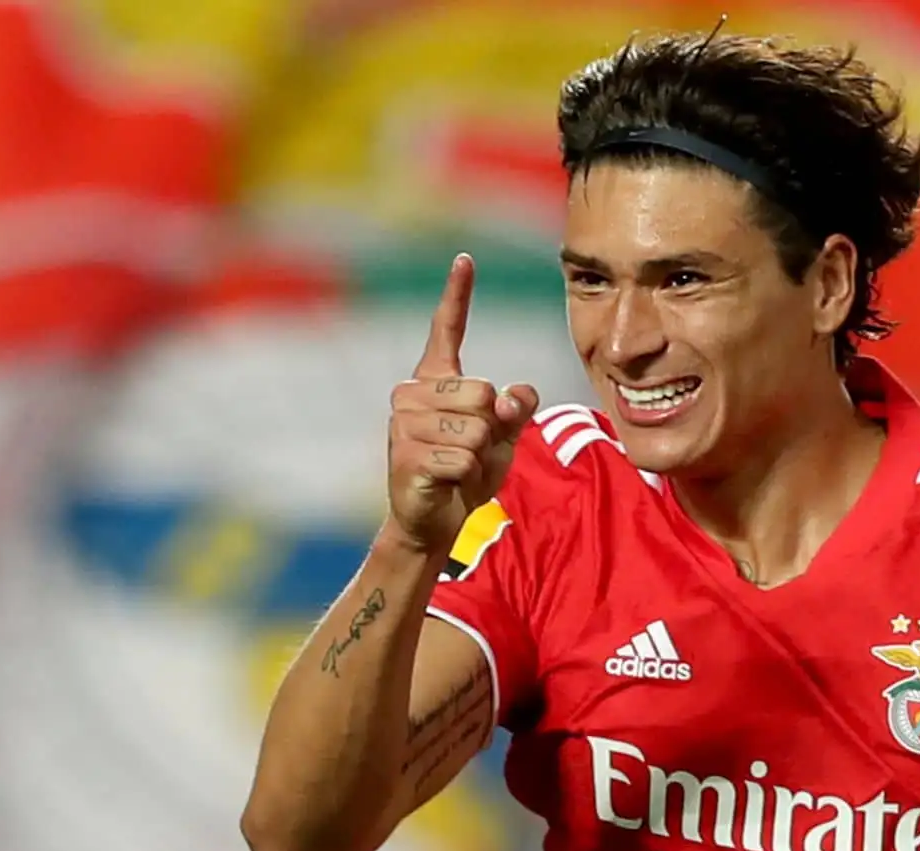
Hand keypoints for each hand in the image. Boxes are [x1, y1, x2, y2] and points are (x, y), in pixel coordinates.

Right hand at [385, 254, 538, 552]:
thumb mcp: (503, 437)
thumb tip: (514, 394)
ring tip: (457, 468)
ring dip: (479, 457)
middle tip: (469, 452)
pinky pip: (464, 457)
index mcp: (434, 380)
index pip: (446, 330)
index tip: (465, 259)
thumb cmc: (466, 473)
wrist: (433, 521)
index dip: (457, 294)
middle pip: (482, 393)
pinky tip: (448, 483)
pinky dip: (468, 476)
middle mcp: (411, 393)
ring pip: (476, 428)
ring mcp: (403, 424)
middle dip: (491, 430)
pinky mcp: (405, 455)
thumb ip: (516, 410)